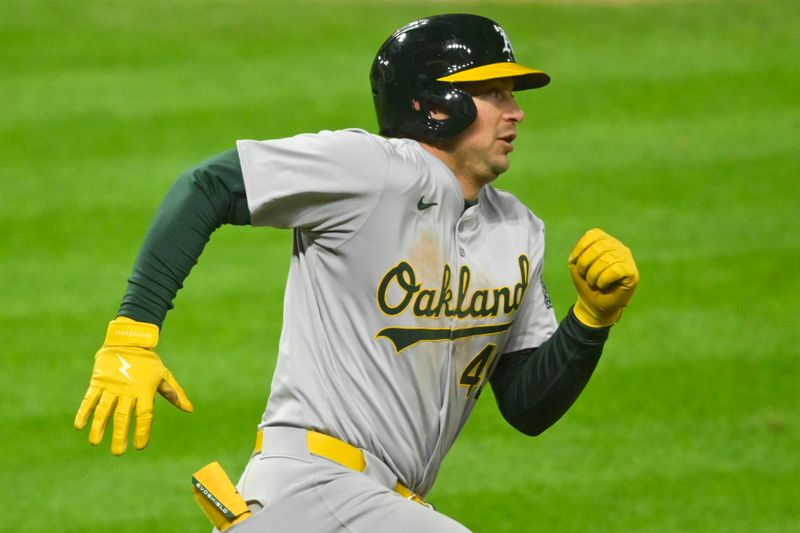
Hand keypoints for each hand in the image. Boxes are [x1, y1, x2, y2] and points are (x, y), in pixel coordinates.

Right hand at [74, 317, 192, 454]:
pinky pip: (90, 399)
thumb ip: (174, 393)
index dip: (142, 431)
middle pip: (122, 416)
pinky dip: (84, 411)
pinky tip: (79, 426)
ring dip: (98, 427)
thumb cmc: (148, 361)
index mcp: (144, 390)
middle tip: (118, 452)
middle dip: (119, 435)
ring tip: (95, 442)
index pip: (144, 415)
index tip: (139, 446)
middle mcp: (127, 390)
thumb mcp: (163, 375)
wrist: (129, 339)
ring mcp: (111, 386)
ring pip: (103, 410)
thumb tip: (189, 409)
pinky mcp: (98, 381)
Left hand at [568, 228, 638, 327]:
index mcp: (605, 241)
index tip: (575, 263)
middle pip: (598, 247)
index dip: (580, 249)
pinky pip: (615, 270)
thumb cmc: (586, 284)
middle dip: (585, 264)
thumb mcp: (576, 266)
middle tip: (585, 276)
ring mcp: (627, 259)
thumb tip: (582, 251)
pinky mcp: (632, 273)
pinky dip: (603, 280)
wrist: (593, 305)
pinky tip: (602, 285)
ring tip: (594, 283)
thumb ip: (578, 253)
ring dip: (593, 275)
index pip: (593, 235)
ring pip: (606, 260)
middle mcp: (618, 246)